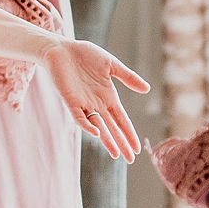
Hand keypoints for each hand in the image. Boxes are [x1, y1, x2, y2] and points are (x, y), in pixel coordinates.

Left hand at [39, 39, 146, 159]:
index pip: (121, 119)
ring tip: (117, 154)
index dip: (129, 133)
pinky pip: (79, 117)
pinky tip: (97, 132)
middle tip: (130, 159)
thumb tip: (147, 89)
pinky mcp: (70, 100)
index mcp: (108, 96)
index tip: (137, 149)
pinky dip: (88, 125)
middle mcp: (97, 103)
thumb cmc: (85, 54)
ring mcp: (83, 103)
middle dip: (122, 143)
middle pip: (112, 127)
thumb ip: (128, 77)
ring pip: (98, 126)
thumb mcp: (111, 65)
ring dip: (107, 140)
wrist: (62, 48)